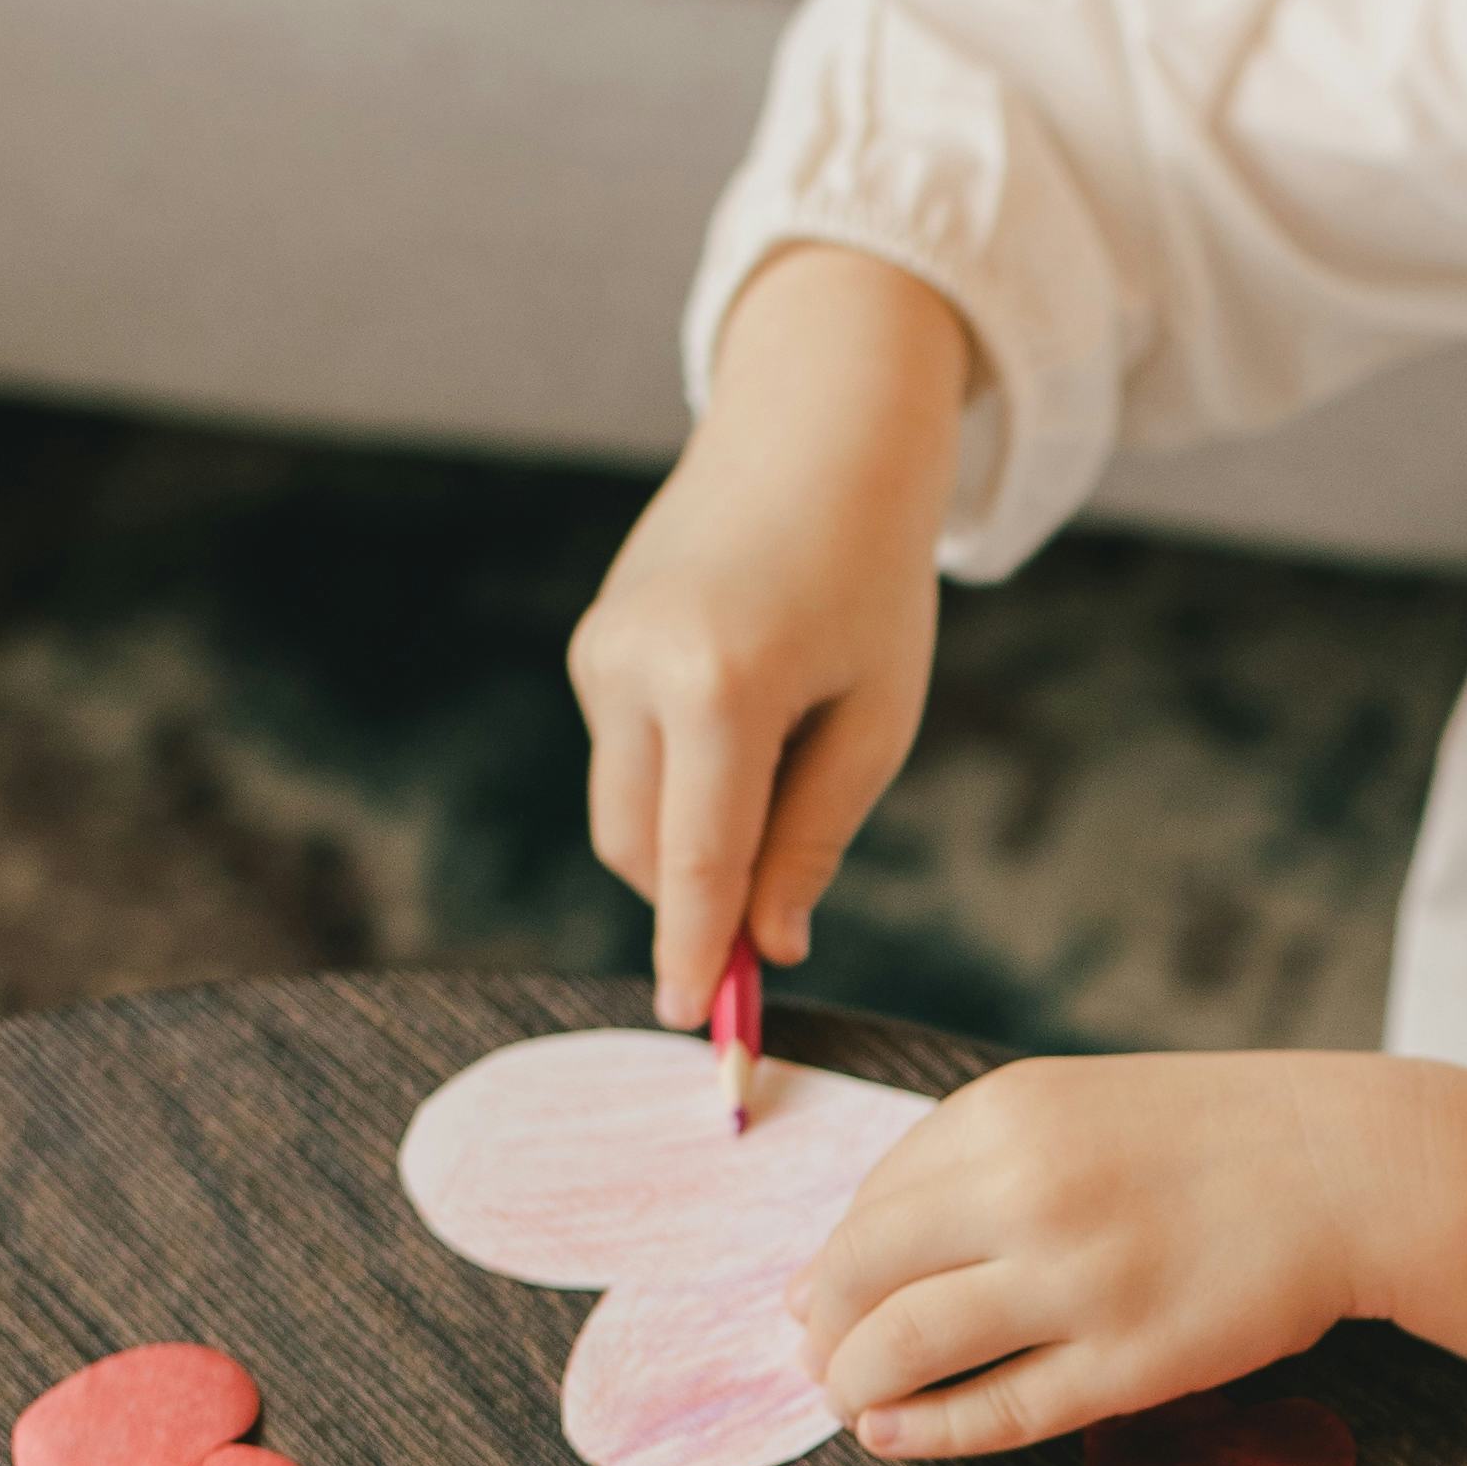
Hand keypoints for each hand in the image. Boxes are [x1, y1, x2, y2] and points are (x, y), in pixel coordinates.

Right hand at [569, 246, 967, 1021]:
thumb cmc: (872, 578)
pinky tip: (749, 708)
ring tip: (787, 760)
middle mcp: (636, 668)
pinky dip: (682, 775)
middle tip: (770, 933)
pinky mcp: (591, 644)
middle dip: (699, 903)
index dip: (696, 956)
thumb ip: (813, 838)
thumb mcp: (875, 717)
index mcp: (721, 686)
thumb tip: (768, 946)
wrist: (819, 433)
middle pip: (646, 853)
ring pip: (627, 813)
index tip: (699, 1031)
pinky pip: (628, 757)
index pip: (697, 863)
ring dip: (692, 836)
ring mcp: (599, 653)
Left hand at [796, 1049, 1466, 1461]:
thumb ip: (975, 1163)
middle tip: (822, 1363)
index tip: (823, 1303)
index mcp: (1006, 1112)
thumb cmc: (1214, 1141)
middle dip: (824, 1332)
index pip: (869, 1203)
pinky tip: (897, 1436)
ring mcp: (1079, 1278)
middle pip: (861, 1276)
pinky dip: (926, 1430)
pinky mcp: (1130, 1361)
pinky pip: (994, 1410)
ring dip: (855, 1385)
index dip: (831, 1267)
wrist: (1358, 1167)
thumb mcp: (1079, 1107)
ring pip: (907, 1346)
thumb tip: (852, 1260)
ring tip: (853, 1404)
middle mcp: (1027, 1188)